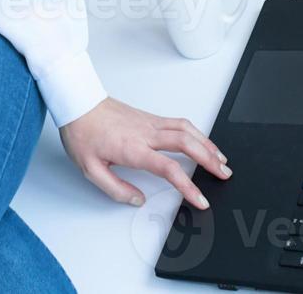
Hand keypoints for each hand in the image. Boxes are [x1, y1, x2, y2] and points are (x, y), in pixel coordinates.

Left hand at [56, 97, 230, 209]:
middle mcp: (146, 133)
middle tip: (224, 174)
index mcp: (134, 149)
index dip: (189, 186)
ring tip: (221, 159)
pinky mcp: (150, 116)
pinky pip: (180, 122)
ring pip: (188, 130)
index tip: (200, 199)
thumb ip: (116, 188)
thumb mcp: (90, 169)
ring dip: (208, 144)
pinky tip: (202, 140)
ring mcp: (150, 122)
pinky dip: (197, 132)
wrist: (77, 103)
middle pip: (188, 144)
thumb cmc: (83, 133)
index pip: (169, 169)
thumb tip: (138, 199)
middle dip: (210, 160)